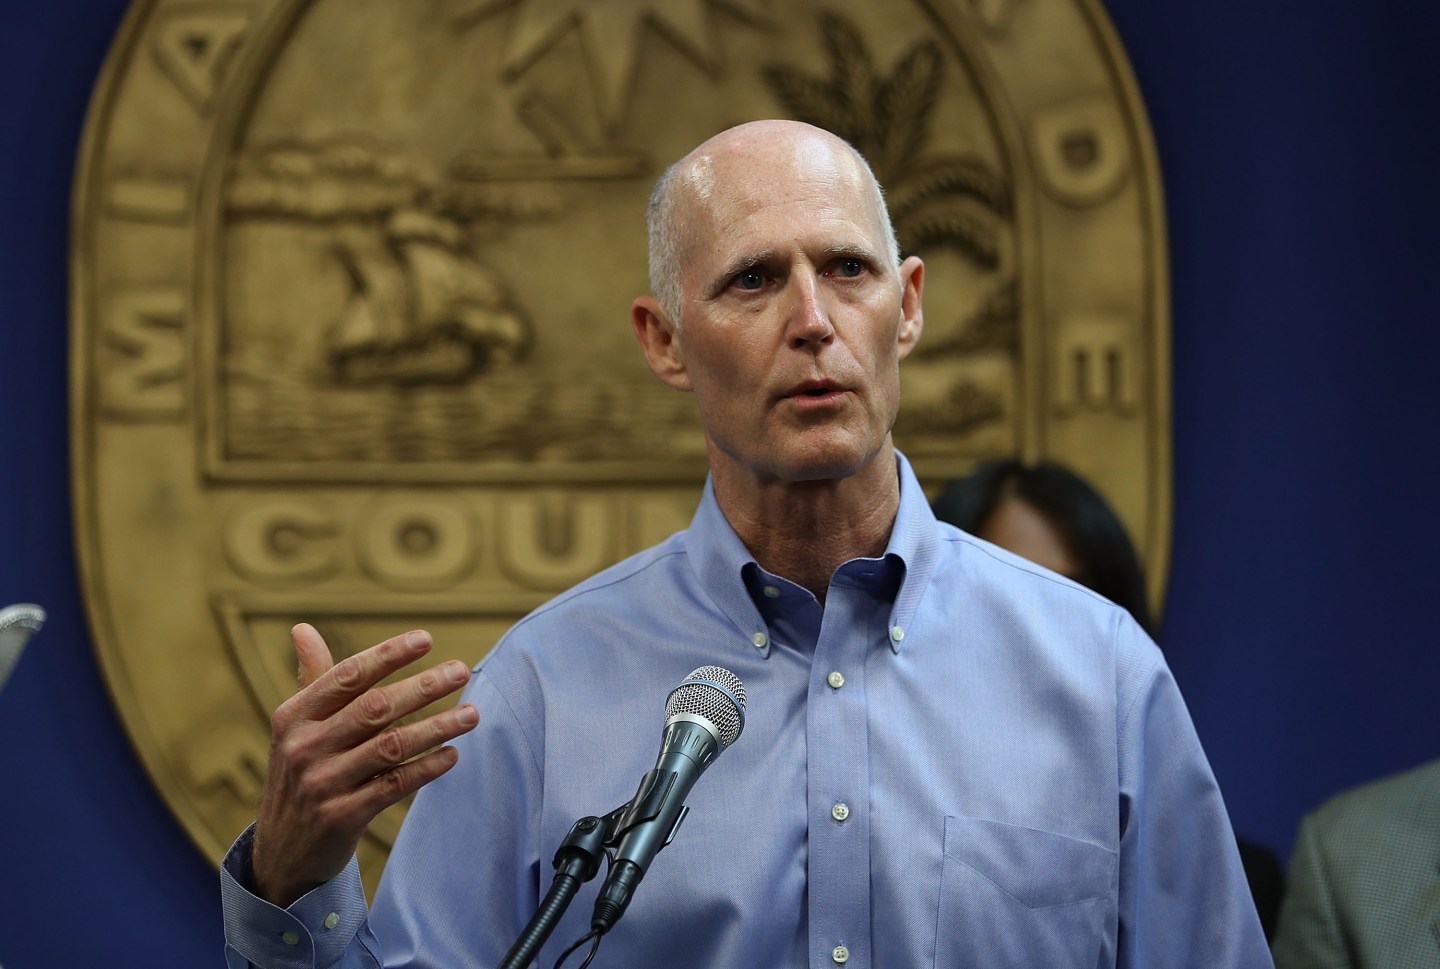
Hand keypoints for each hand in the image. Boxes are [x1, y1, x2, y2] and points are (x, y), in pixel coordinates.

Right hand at [251, 623, 478, 906]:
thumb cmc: (299, 773)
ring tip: (472, 714)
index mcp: (294, 716)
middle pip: (374, 708)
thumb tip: (302, 627)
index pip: (347, 676)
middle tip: (462, 671)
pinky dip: (426, 768)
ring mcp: (322, 783)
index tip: (426, 639)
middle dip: (423, 687)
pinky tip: (452, 754)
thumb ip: (311, 679)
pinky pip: (393, 786)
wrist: (280, 853)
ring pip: (390, 746)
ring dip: (437, 727)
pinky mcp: (341, 817)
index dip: (387, 655)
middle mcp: (304, 747)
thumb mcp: (295, 728)